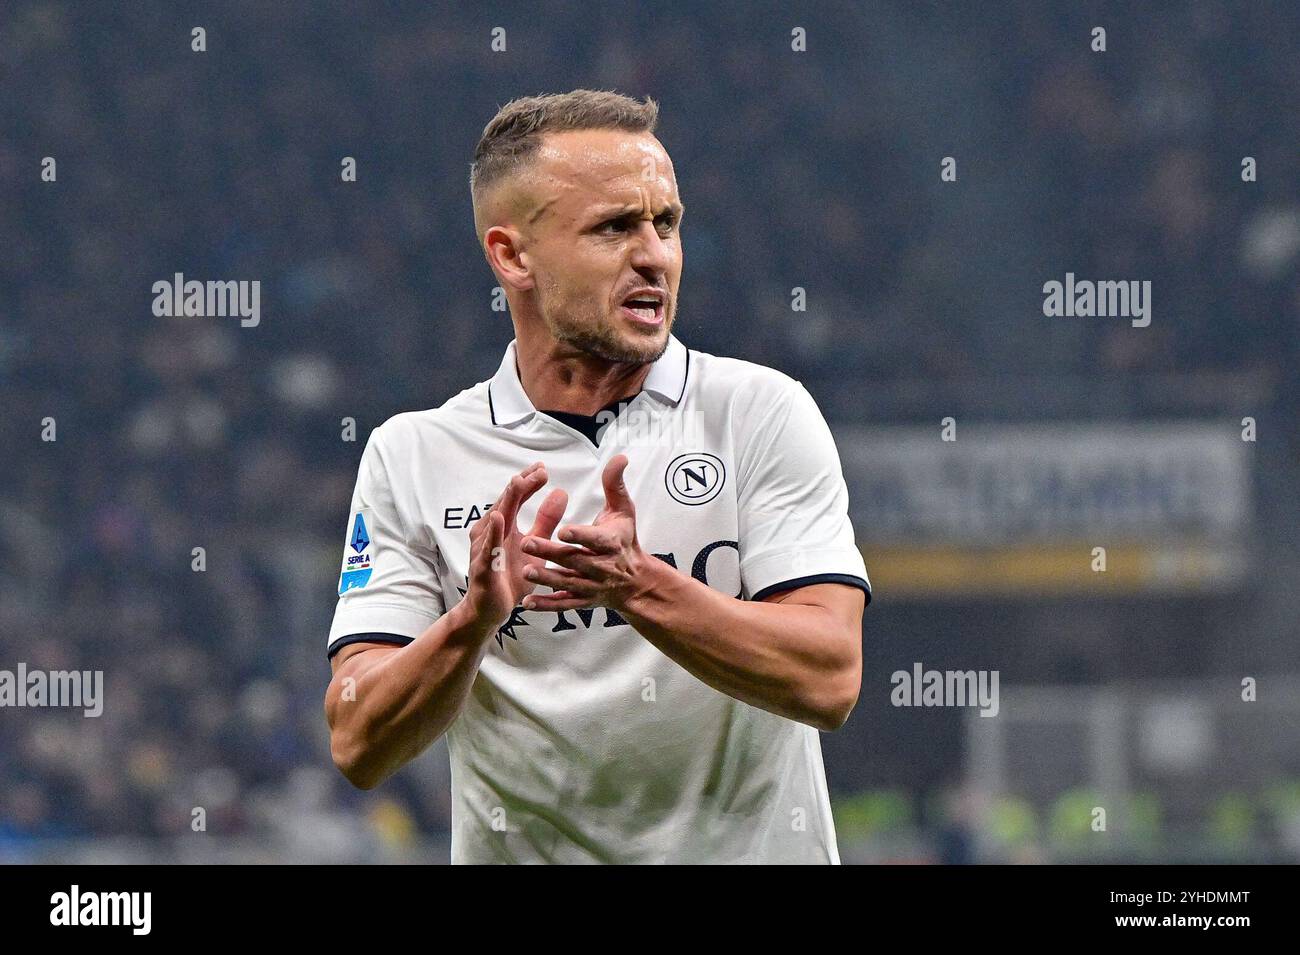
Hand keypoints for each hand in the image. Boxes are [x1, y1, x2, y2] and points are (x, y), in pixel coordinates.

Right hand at [464, 461, 567, 629]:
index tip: (543, 468)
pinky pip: (489, 549)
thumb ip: (545, 521)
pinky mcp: (483, 568)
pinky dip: (493, 533)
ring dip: (506, 501)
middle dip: (521, 485)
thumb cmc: (510, 575)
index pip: (515, 498)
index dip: (528, 482)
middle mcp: (490, 532)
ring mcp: (484, 549)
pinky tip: (500, 519)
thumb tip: (560, 492)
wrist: (490, 609)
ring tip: (518, 483)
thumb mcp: (535, 545)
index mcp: (503, 526)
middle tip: (538, 470)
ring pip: (494, 521)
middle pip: (506, 503)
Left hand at [518, 454, 647, 612]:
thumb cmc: (626, 540)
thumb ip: (615, 485)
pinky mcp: (583, 601)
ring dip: (546, 579)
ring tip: (525, 571)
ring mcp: (592, 587)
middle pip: (575, 560)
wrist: (637, 582)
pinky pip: (564, 605)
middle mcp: (602, 567)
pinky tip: (527, 602)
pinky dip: (546, 606)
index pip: (595, 539)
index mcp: (611, 544)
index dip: (580, 535)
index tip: (563, 529)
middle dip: (551, 553)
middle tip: (526, 543)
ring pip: (567, 583)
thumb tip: (620, 456)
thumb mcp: (625, 511)